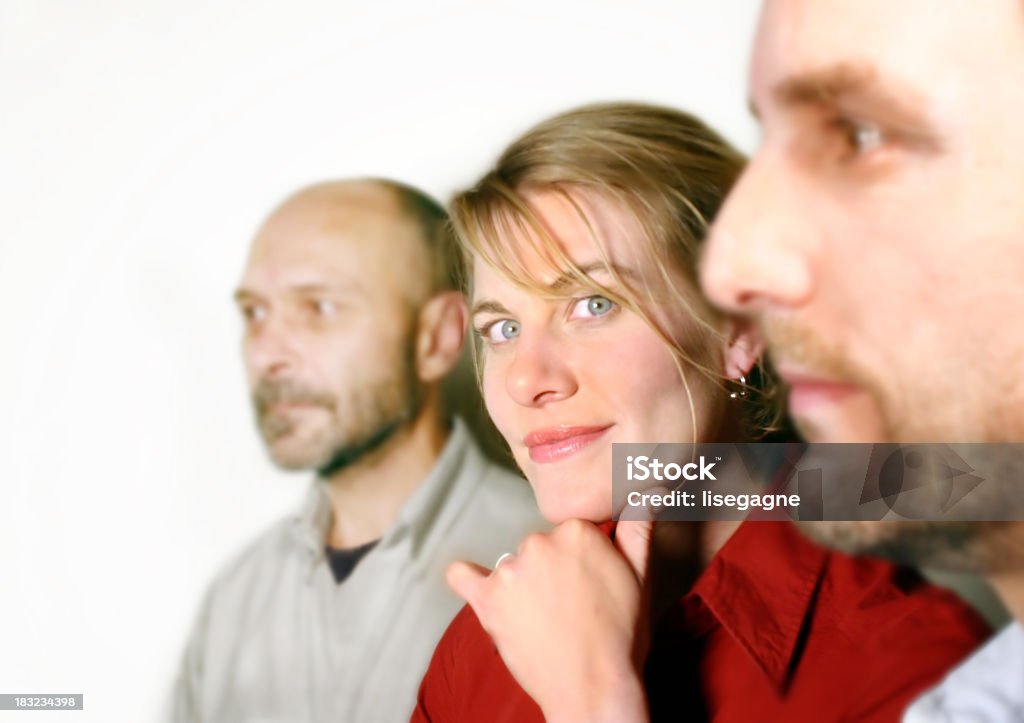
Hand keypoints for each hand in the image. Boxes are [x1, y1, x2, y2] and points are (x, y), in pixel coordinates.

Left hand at [447, 518, 653, 722]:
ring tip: (543, 619)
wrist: (593, 690)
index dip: (579, 560)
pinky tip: (478, 585)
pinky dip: (469, 579)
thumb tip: (646, 495)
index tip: (587, 585)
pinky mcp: (487, 599)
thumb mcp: (641, 578)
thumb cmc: (620, 638)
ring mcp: (510, 570)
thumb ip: (638, 530)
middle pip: (540, 547)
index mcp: (577, 532)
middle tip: (569, 607)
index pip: (570, 532)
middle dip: (551, 572)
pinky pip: (463, 576)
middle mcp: (539, 542)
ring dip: (522, 585)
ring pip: (512, 565)